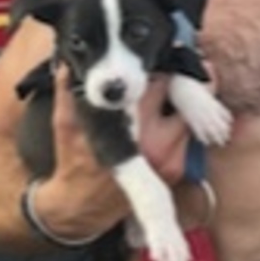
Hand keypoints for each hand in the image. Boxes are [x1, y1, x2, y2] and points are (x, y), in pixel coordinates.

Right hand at [31, 69, 189, 242]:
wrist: (82, 207)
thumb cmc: (73, 161)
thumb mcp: (66, 122)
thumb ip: (69, 88)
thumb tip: (72, 62)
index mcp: (132, 125)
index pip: (165, 82)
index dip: (166, 64)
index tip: (167, 53)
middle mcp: (158, 142)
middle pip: (191, 98)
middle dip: (187, 82)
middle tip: (192, 65)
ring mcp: (172, 159)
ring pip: (193, 118)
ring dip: (187, 104)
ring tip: (175, 92)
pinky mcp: (177, 171)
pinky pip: (189, 138)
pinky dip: (183, 124)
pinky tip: (170, 116)